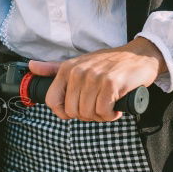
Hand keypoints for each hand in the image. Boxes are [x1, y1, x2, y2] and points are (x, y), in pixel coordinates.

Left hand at [28, 37, 166, 121]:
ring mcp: (94, 77)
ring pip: (88, 113)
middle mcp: (78, 72)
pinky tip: (116, 107)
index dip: (64, 113)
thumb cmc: (109, 63)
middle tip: (99, 107)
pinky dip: (111, 115)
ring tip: (108, 106)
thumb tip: (32, 66)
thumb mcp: (79, 63)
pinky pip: (104, 112)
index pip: (52, 101)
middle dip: (86, 115)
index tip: (77, 110)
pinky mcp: (111, 84)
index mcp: (67, 69)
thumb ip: (54, 67)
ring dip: (100, 116)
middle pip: (72, 111)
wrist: (140, 55)